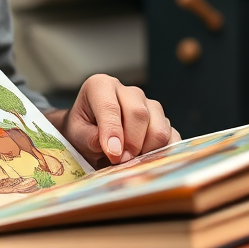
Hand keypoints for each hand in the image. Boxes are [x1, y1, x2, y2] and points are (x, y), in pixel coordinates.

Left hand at [54, 75, 179, 167]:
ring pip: (159, 127)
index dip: (112, 131)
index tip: (112, 154)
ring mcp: (149, 105)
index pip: (110, 106)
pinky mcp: (164, 122)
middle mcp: (129, 92)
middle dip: (131, 143)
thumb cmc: (83, 130)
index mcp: (102, 86)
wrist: (92, 135)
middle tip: (120, 162)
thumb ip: (90, 138)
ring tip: (130, 161)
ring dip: (146, 150)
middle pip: (139, 114)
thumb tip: (112, 147)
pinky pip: (172, 138)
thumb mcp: (77, 134)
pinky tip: (145, 159)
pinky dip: (161, 153)